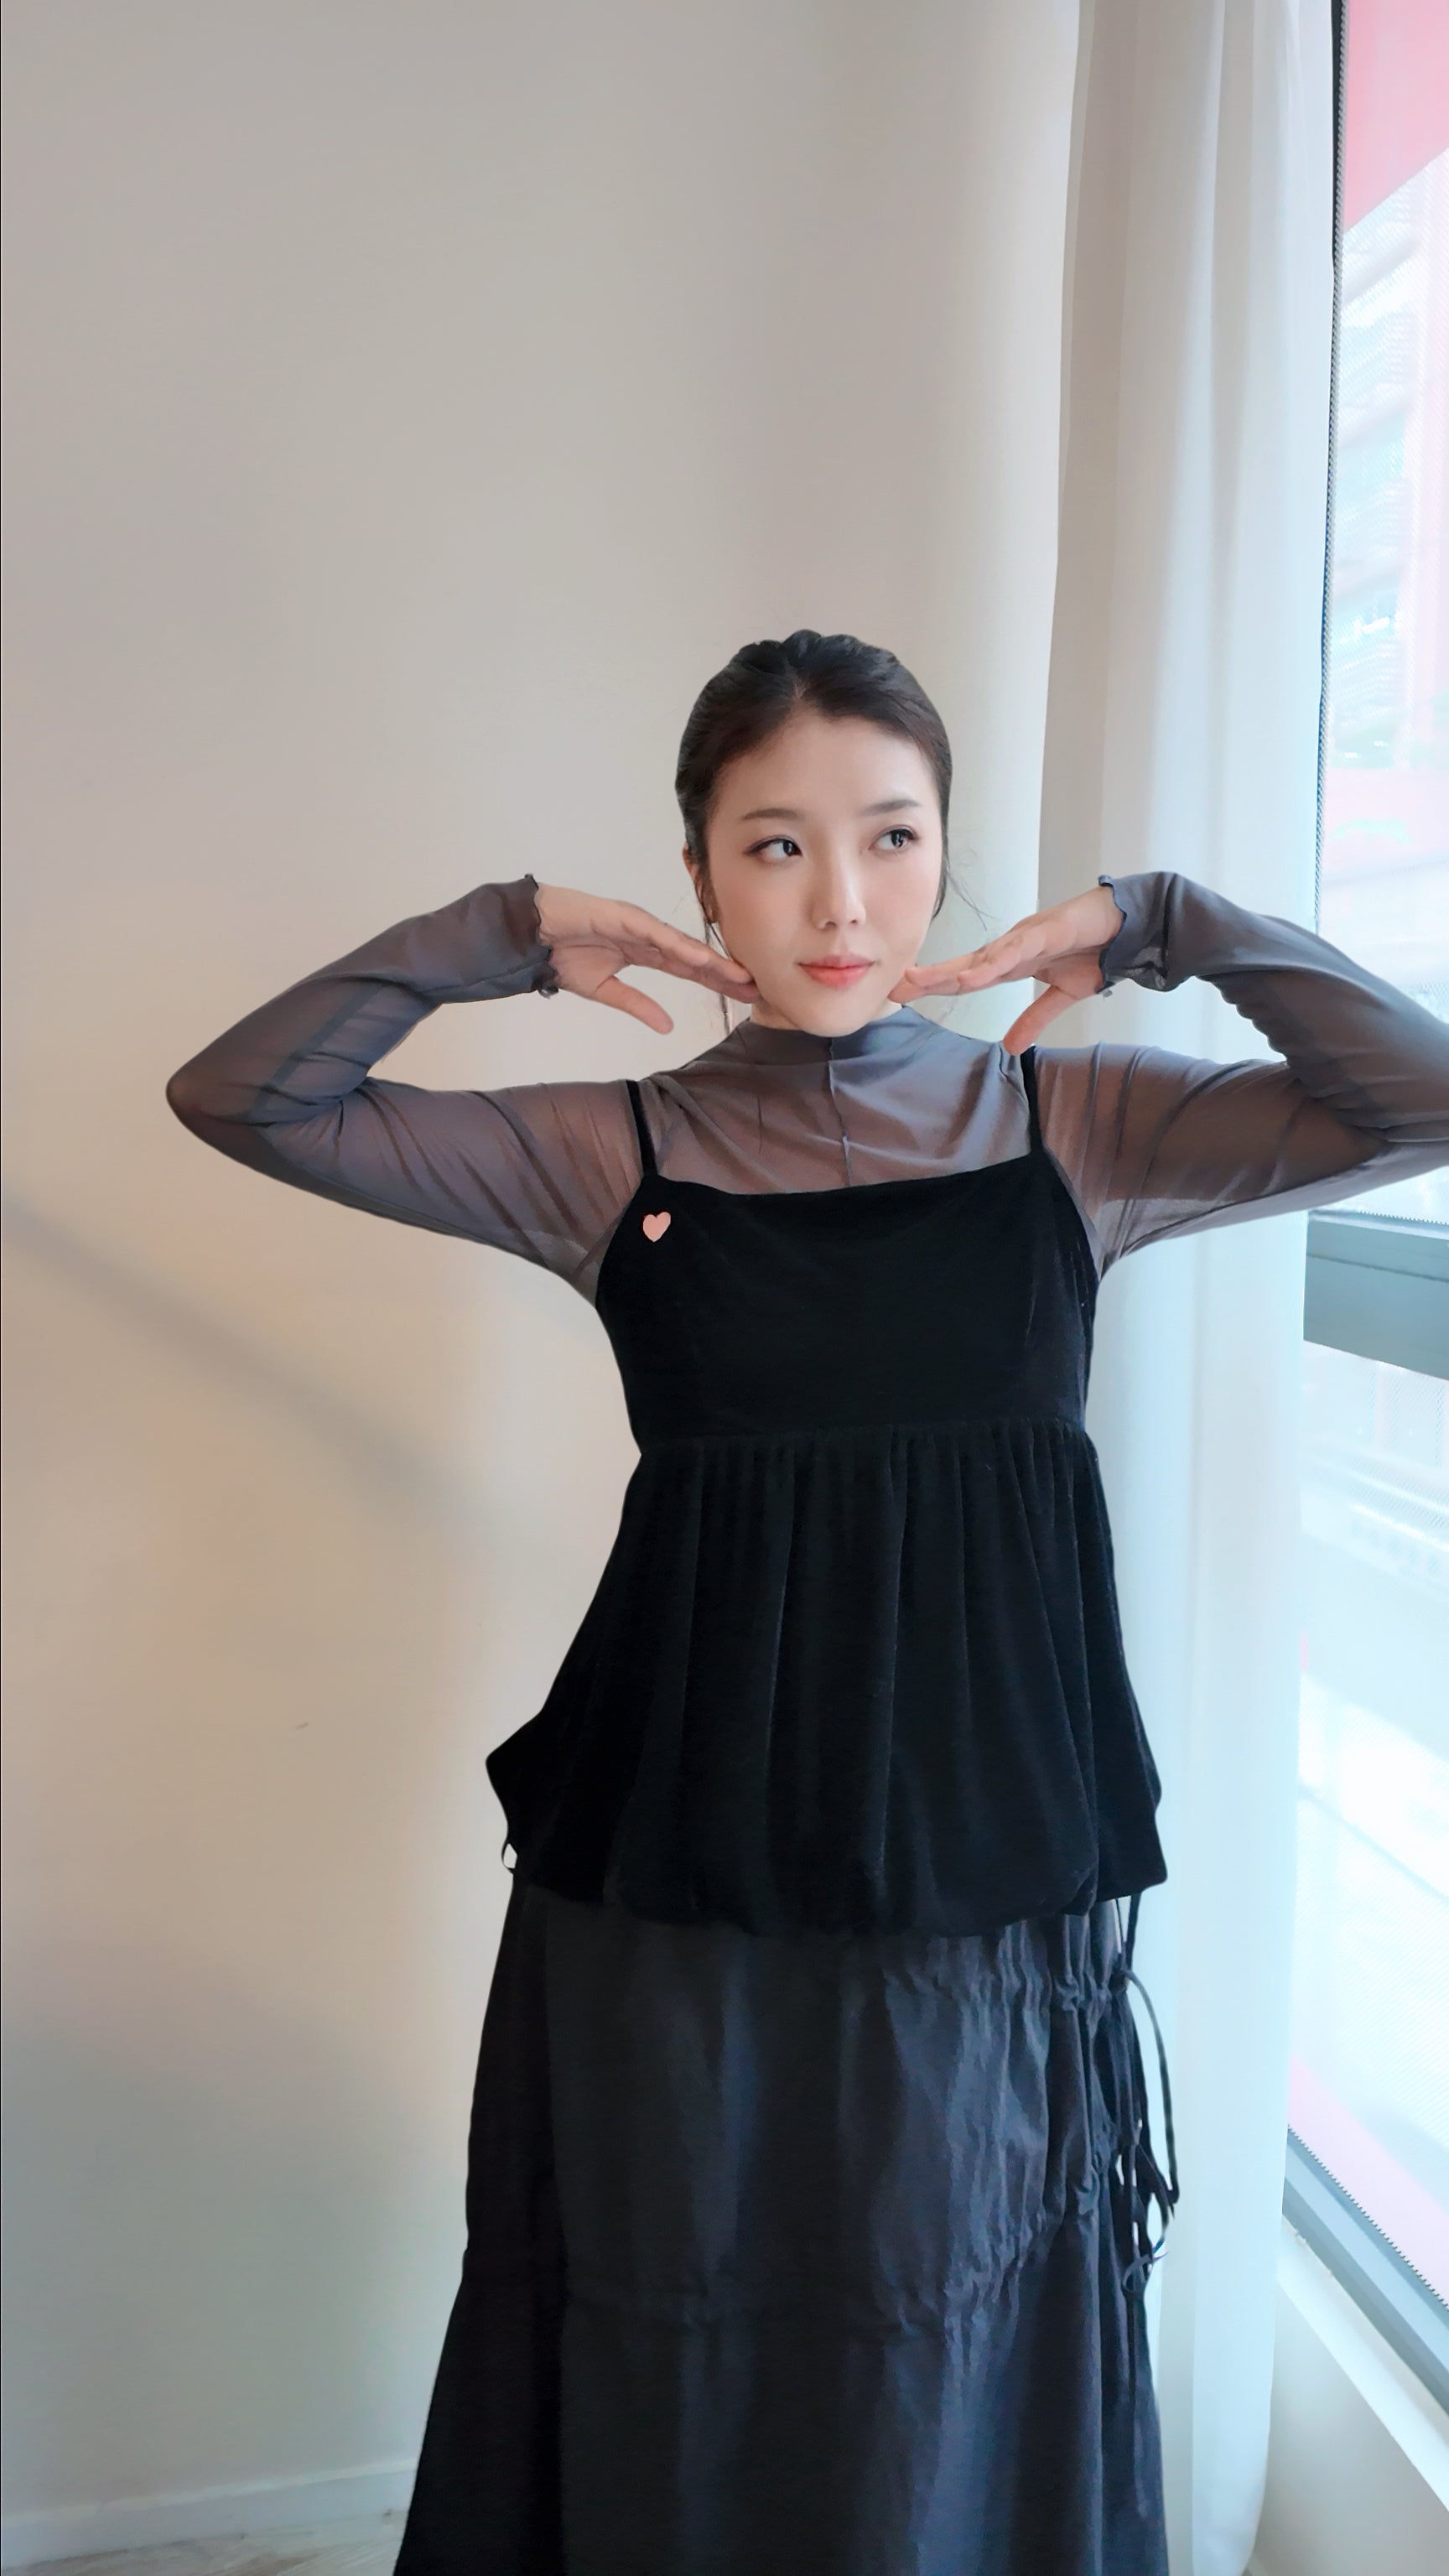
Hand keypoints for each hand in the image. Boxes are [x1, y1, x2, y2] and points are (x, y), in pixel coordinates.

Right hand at [533, 883, 758, 1032]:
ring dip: (712, 960)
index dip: (717, 983)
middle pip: (695, 957)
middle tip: (758, 988)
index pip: (690, 971)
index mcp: (645, 953)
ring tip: (740, 975)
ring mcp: (638, 924)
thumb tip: (668, 1027)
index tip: (746, 996)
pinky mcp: (622, 916)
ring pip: (683, 945)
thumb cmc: (563, 954)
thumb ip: (638, 1006)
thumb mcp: (605, 990)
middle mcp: (648, 936)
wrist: (530, 934)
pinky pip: (656, 933)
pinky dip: (679, 945)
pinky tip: (702, 958)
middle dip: (726, 973)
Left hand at [890, 885, 1124, 1051]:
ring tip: (919, 981)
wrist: (1131, 926)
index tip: (902, 994)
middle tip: (894, 988)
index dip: (935, 985)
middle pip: (963, 965)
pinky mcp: (1048, 931)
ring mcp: (1027, 937)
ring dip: (950, 970)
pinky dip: (992, 963)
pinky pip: (1015, 951)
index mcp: (1012, 961)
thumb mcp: (1062, 994)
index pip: (966, 975)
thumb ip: (1035, 1018)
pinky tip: (970, 976)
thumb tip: (1011, 1048)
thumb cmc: (1095, 950)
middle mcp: (1012, 947)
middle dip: (929, 977)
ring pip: (982, 957)